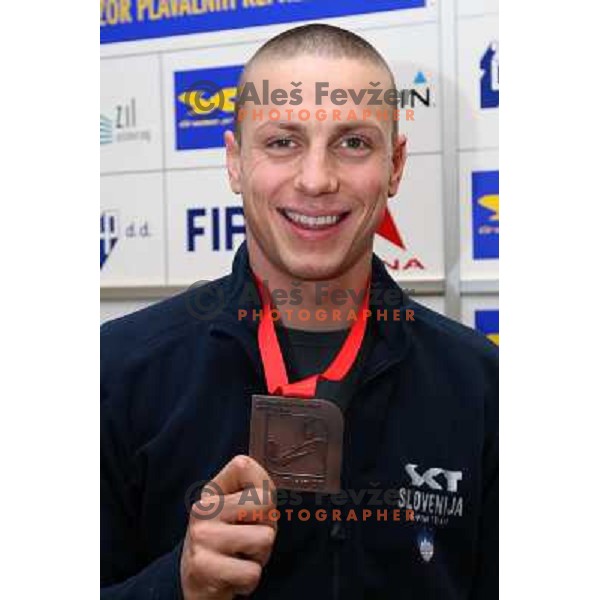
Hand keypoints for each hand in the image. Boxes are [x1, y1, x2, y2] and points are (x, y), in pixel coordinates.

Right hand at [180, 455, 276, 598]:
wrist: (198, 583)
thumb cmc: (229, 542)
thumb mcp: (240, 510)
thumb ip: (257, 492)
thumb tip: (267, 493)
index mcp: (213, 490)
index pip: (245, 465)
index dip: (263, 490)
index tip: (251, 510)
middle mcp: (203, 508)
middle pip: (265, 502)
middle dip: (267, 526)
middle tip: (249, 538)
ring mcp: (201, 536)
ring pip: (264, 538)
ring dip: (260, 555)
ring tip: (241, 556)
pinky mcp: (201, 567)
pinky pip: (252, 572)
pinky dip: (249, 580)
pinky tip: (233, 574)